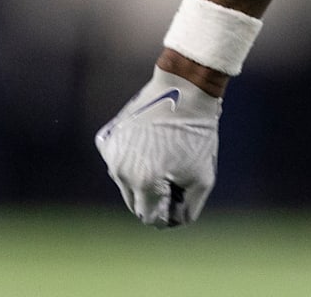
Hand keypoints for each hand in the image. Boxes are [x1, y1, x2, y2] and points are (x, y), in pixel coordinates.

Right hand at [95, 67, 222, 226]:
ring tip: (166, 153)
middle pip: (136, 202)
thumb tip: (169, 222)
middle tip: (177, 171)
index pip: (150, 217)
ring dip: (144, 177)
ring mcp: (111, 154)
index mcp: (142, 183)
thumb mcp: (203, 177)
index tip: (183, 190)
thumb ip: (187, 209)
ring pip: (127, 182)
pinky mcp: (107, 139)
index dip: (169, 209)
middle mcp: (119, 171)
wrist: (184, 88)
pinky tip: (151, 142)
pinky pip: (120, 161)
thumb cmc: (197, 133)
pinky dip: (134, 159)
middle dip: (156, 195)